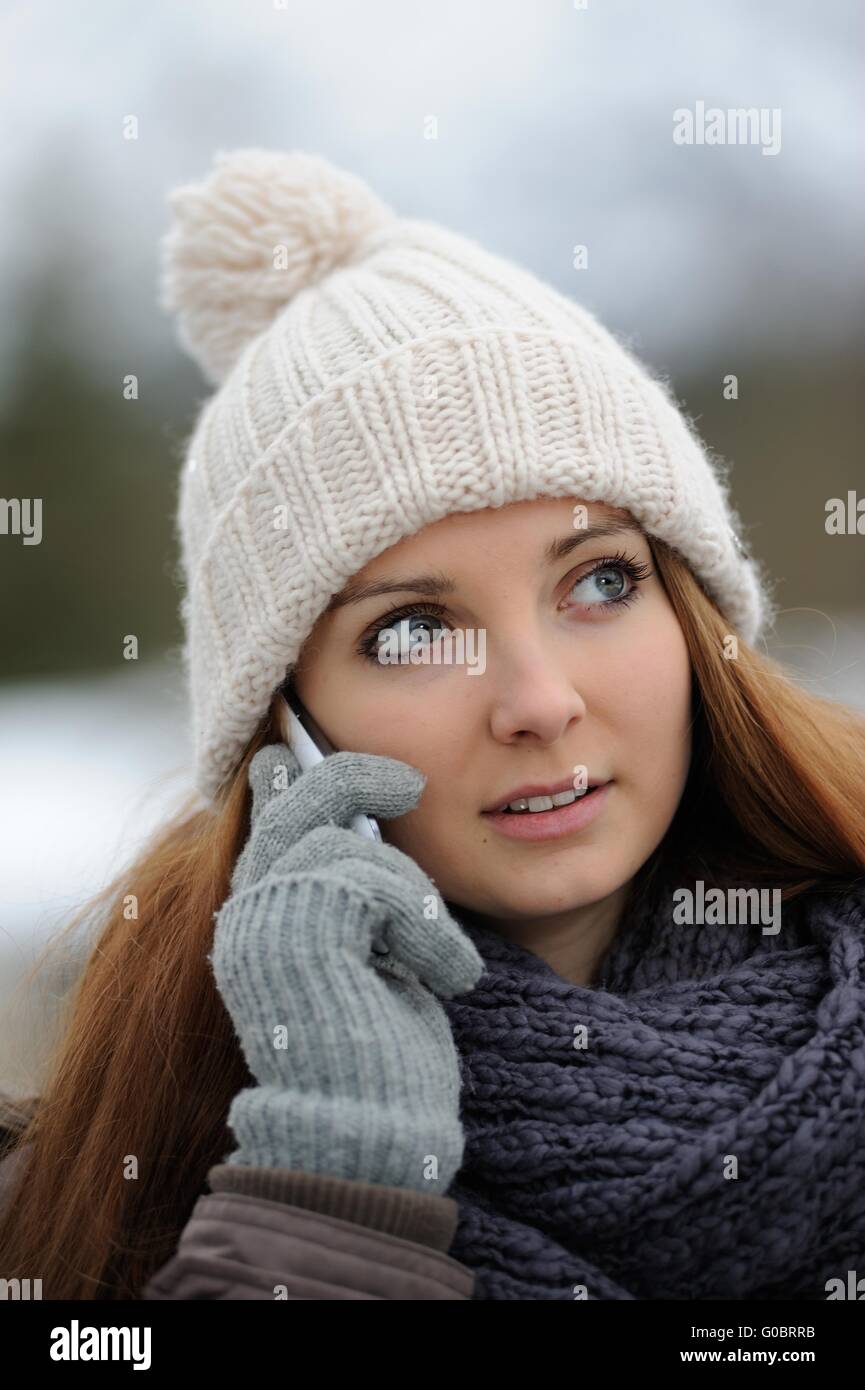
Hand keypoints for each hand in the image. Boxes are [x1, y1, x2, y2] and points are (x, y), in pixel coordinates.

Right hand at [209, 742, 484, 1193]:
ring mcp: (265, 925)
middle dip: (350, 777)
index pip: (264, 823)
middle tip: (406, 781)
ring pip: (341, 844)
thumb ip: (358, 895)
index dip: (288, 777)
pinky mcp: (298, 936)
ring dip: (413, 896)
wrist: (374, 1135)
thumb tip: (368, 824)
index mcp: (262, 922)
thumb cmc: (384, 1056)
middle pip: (290, 803)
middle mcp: (249, 918)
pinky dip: (425, 926)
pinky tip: (449, 978)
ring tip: (443, 961)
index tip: (299, 750)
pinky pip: (371, 880)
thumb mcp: (373, 959)